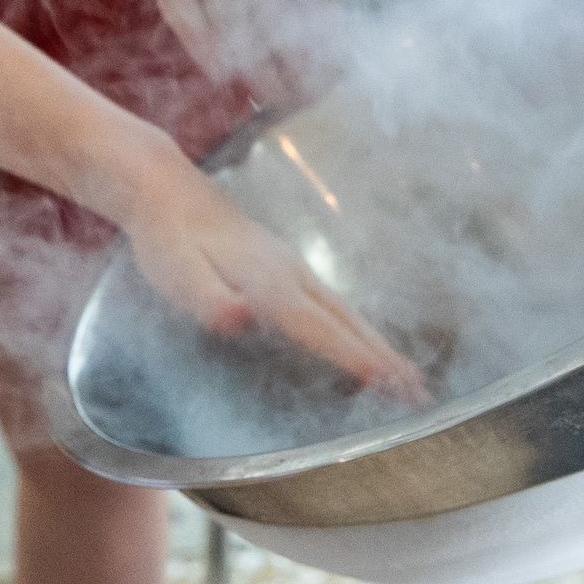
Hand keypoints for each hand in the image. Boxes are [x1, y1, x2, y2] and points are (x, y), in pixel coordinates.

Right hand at [11, 0, 333, 107]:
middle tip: (303, 96)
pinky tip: (217, 67)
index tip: (330, 62)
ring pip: (228, 12)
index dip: (322, 28)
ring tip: (266, 95)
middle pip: (273, 4)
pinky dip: (201, 42)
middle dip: (292, 59)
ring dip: (250, 63)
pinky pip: (180, 5)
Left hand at [118, 146, 428, 403]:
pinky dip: (356, 326)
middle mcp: (290, 273)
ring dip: (376, 342)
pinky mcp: (283, 264)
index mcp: (268, 282)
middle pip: (346, 320)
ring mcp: (290, 265)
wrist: (166, 191)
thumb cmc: (167, 241)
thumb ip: (209, 299)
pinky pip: (331, 301)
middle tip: (418, 392)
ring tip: (405, 374)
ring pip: (344, 310)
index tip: (392, 382)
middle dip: (382, 356)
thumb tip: (238, 318)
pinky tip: (361, 339)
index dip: (356, 357)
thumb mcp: (177, 274)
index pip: (319, 327)